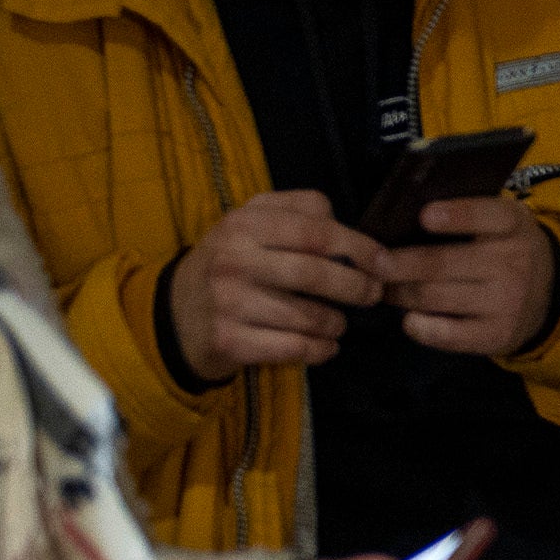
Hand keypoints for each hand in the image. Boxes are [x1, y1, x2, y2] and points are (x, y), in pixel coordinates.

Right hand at [170, 191, 384, 376]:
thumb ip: (296, 210)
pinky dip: (321, 349)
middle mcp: (234, 261)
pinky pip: (295, 348)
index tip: (383, 262)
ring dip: (337, 322)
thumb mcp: (251, 222)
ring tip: (339, 322)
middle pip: (315, 273)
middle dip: (356, 287)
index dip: (358, 247)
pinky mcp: (231, 341)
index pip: (315, 231)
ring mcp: (230, 303)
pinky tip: (326, 345)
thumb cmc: (230, 262)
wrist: (176, 313)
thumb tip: (340, 220)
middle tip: (372, 294)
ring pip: (309, 316)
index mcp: (243, 224)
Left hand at [376, 192, 558, 359]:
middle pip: (444, 263)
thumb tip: (404, 215)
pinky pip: (450, 335)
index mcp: (513, 226)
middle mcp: (512, 264)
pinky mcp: (497, 334)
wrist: (550, 295)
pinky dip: (422, 328)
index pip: (487, 216)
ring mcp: (506, 302)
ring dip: (401, 293)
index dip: (456, 216)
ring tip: (382, 288)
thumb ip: (468, 213)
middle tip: (374, 263)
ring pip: (437, 297)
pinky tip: (409, 320)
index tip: (424, 216)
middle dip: (401, 264)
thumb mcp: (501, 222)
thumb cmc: (506, 248)